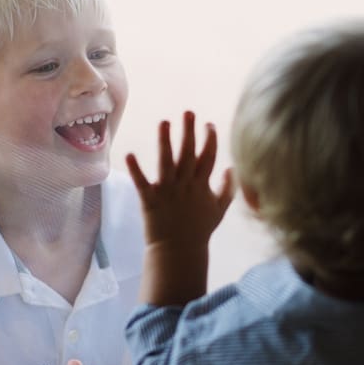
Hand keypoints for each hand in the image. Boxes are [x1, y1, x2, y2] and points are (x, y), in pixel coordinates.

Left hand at [126, 110, 234, 250]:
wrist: (179, 252)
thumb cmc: (199, 230)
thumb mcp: (219, 210)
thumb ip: (227, 188)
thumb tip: (233, 168)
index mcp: (202, 186)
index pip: (209, 157)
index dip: (210, 140)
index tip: (209, 124)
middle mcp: (186, 185)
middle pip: (188, 154)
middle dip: (189, 132)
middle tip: (188, 112)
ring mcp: (168, 192)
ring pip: (167, 162)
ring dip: (165, 142)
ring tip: (164, 122)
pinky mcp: (150, 200)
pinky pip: (142, 182)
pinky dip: (136, 169)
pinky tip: (130, 154)